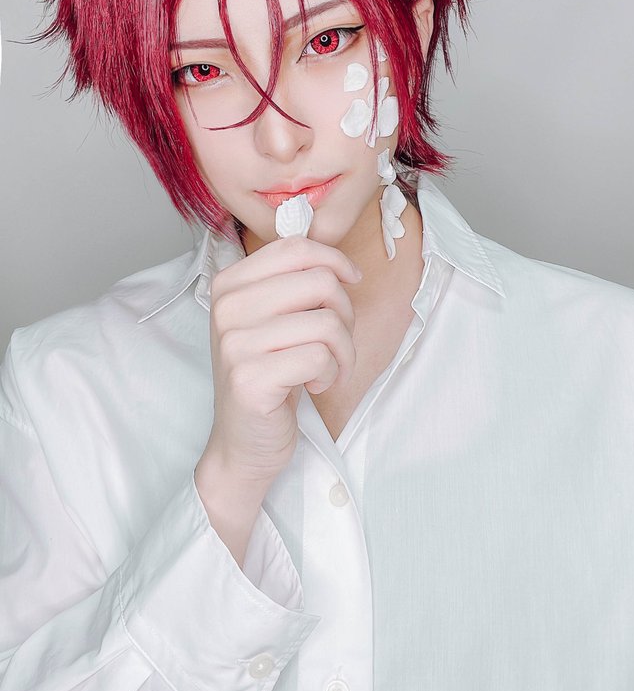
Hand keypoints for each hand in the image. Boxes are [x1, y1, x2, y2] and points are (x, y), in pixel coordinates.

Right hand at [202, 234, 361, 488]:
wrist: (243, 442)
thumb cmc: (269, 376)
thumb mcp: (274, 320)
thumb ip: (293, 283)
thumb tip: (335, 255)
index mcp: (230, 284)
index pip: (295, 248)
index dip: (334, 260)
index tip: (349, 281)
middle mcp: (227, 308)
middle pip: (319, 282)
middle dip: (345, 313)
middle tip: (335, 342)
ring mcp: (234, 343)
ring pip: (326, 322)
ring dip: (343, 351)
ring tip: (328, 368)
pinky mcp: (250, 378)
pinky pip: (319, 358)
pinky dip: (331, 374)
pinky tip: (315, 386)